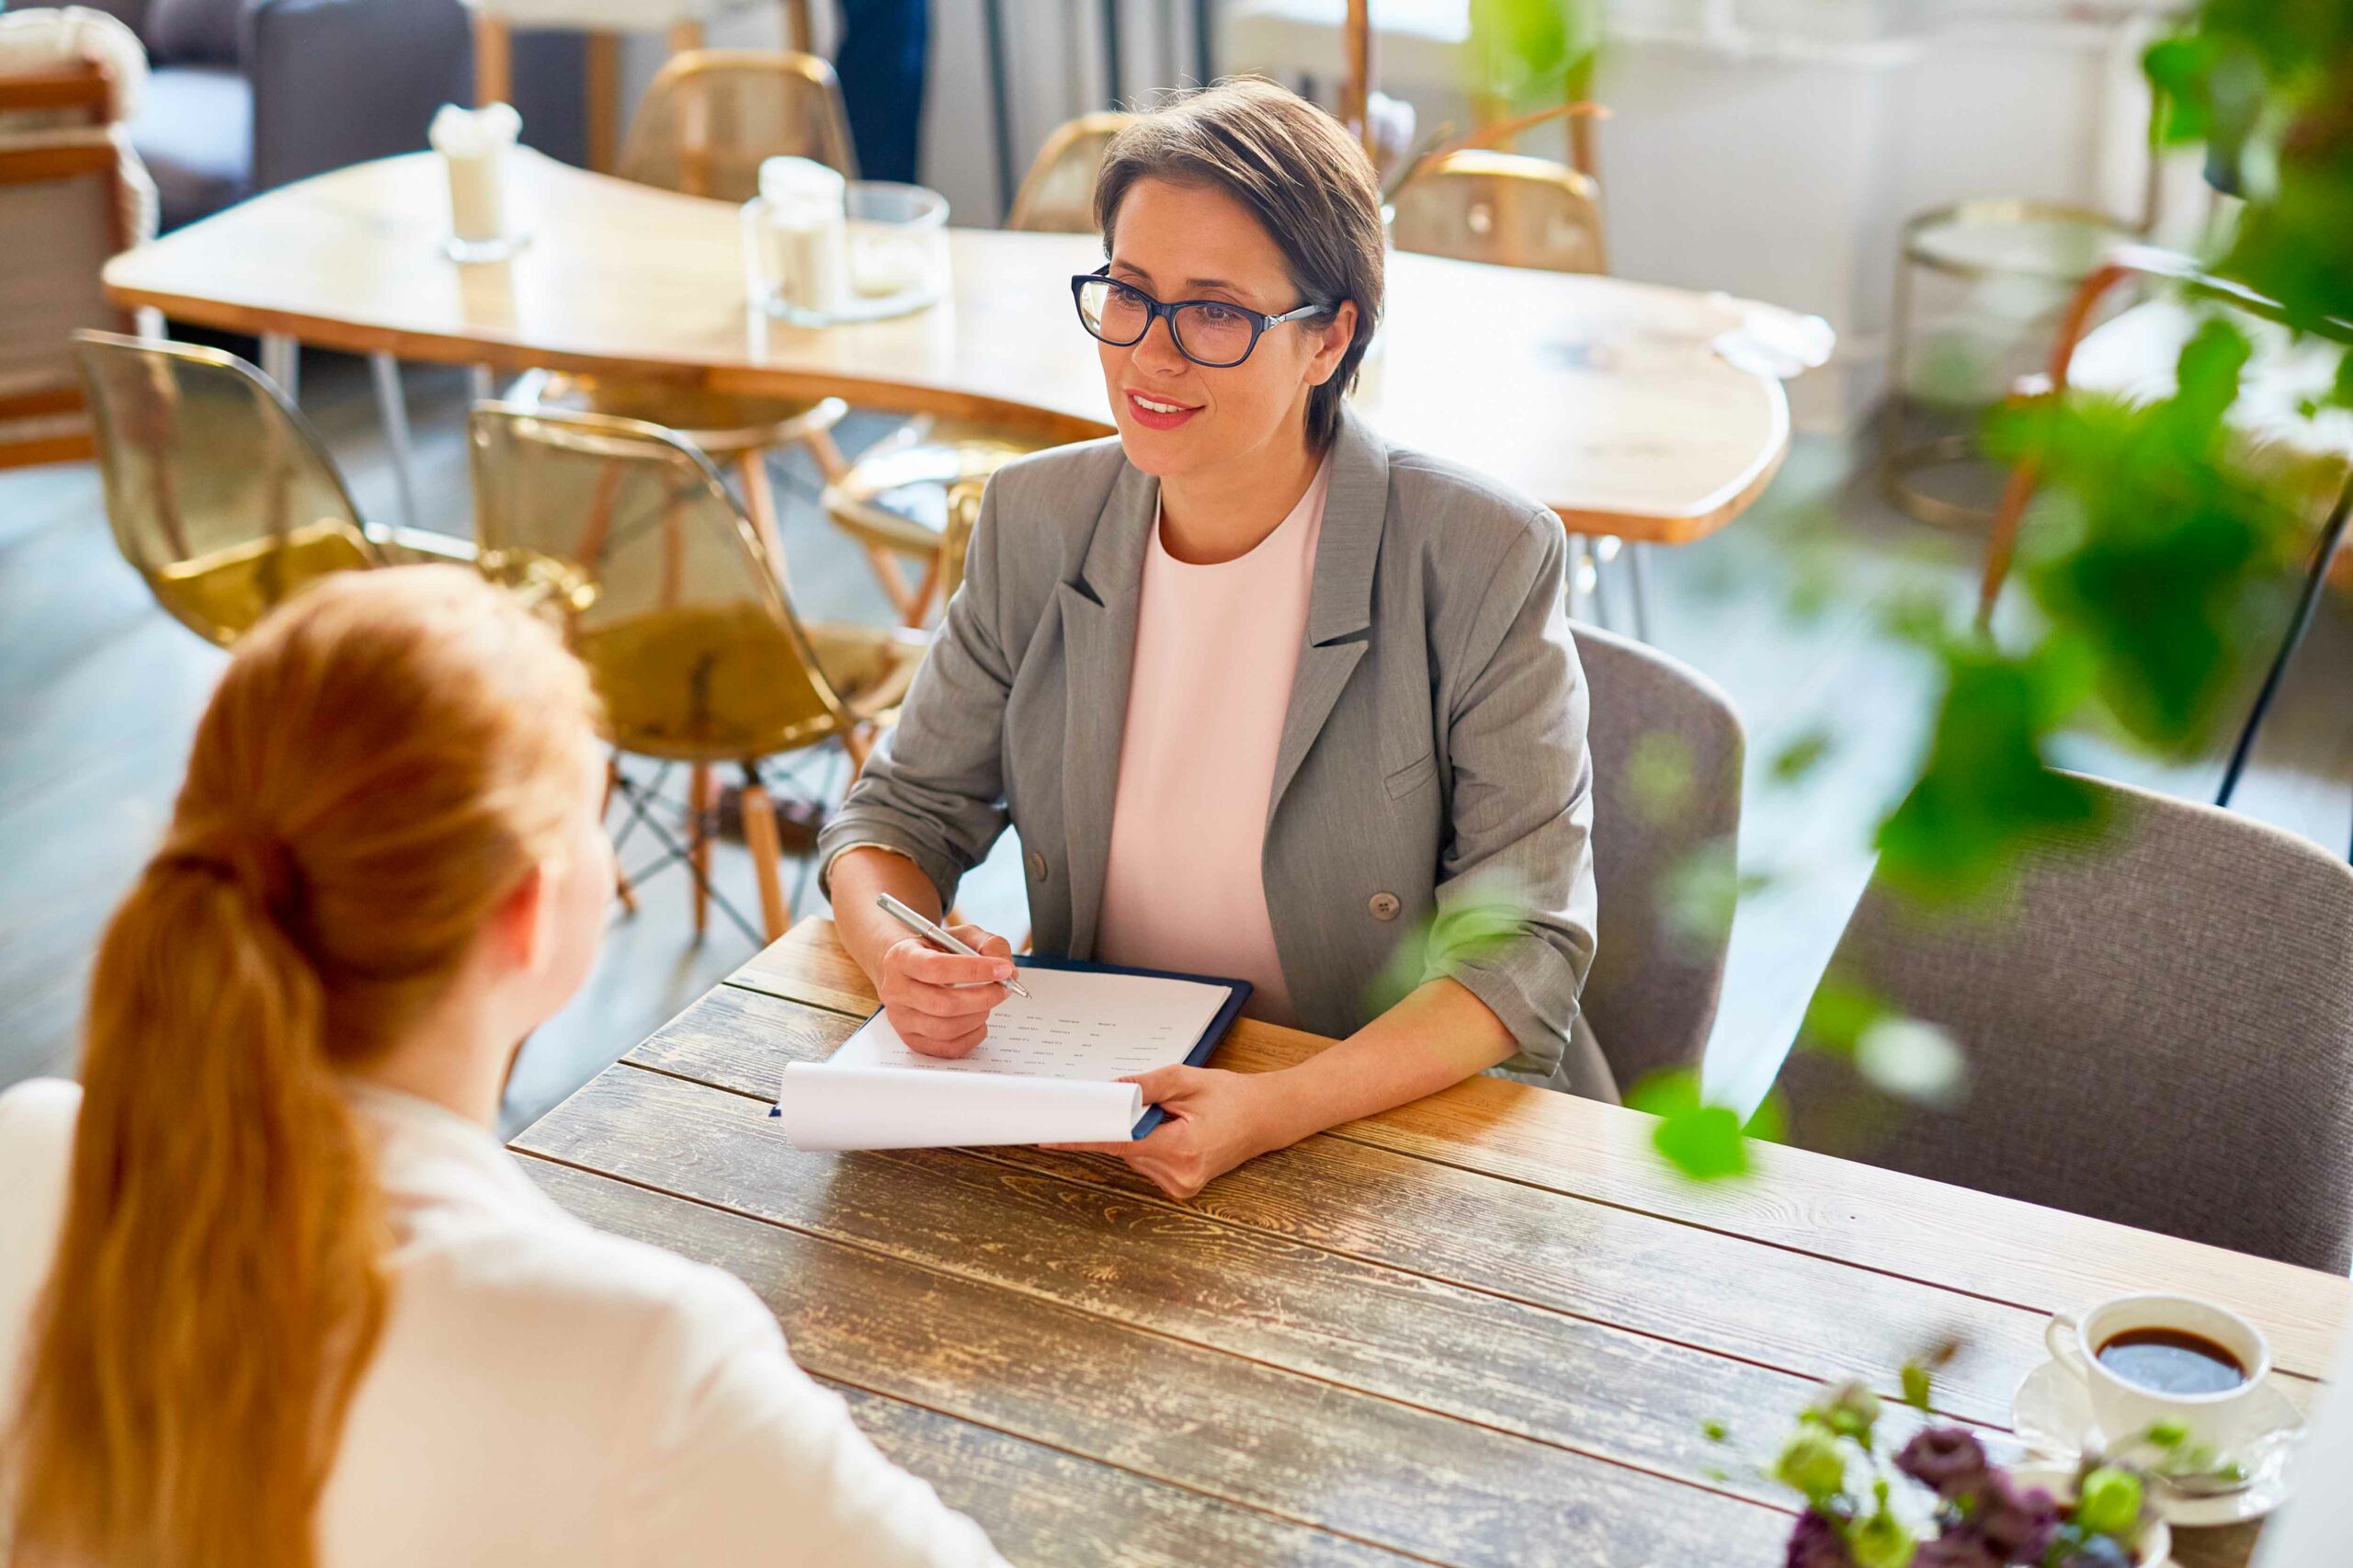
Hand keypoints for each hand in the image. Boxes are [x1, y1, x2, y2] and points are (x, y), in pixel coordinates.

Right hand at [876, 924, 1015, 1058]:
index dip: (974, 970)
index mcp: (902, 957)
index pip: (936, 967)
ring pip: (946, 1029)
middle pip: (943, 1004)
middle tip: (1004, 988)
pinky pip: (948, 1048)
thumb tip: (1008, 970)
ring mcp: (900, 1018)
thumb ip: (988, 945)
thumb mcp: (960, 936)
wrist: (908, 969)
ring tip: (988, 1001)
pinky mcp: (912, 1039)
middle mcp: (896, 989)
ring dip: (978, 1016)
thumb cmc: (936, 952)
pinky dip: (972, 1036)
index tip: (1003, 969)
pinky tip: (978, 1020)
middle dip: (984, 997)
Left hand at [1049, 1065, 1289, 1200]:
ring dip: (1141, 1135)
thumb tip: (1107, 1091)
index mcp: (1181, 1148)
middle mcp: (1179, 1175)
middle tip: (1154, 1105)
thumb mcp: (1186, 1080)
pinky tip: (1178, 1133)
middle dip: (1126, 1124)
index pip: (1118, 1143)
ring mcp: (1181, 1186)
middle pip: (1125, 1149)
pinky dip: (1151, 1146)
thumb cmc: (1232, 1097)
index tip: (1051, 1137)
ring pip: (1134, 1157)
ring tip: (1177, 1119)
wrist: (1266, 1117)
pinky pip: (1148, 1163)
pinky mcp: (1182, 1188)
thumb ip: (1144, 1087)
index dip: (1083, 1137)